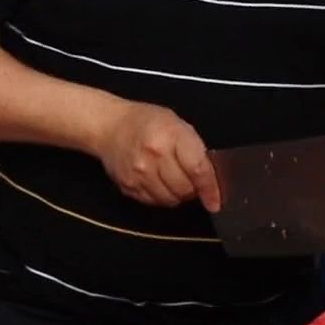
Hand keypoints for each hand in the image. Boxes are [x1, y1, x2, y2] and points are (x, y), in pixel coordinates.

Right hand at [92, 102, 221, 210]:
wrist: (110, 127)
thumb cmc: (146, 122)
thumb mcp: (177, 124)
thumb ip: (194, 149)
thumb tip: (209, 177)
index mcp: (170, 137)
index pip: (197, 170)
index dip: (209, 188)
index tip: (215, 201)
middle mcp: (154, 157)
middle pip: (184, 189)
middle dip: (192, 189)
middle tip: (189, 179)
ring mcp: (139, 174)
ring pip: (170, 199)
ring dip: (177, 195)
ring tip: (173, 180)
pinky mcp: (129, 187)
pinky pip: (153, 202)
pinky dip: (161, 196)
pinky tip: (158, 182)